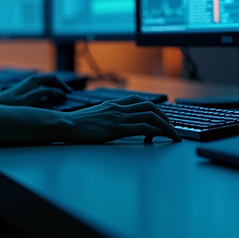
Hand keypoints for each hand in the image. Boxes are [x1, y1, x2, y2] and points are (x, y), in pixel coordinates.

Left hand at [0, 74, 71, 106]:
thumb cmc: (14, 103)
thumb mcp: (32, 98)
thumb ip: (47, 93)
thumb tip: (60, 92)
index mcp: (35, 79)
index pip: (53, 78)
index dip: (63, 85)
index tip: (69, 94)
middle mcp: (32, 80)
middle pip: (51, 80)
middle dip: (60, 87)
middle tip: (68, 96)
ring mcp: (29, 84)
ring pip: (46, 84)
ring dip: (55, 90)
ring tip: (61, 98)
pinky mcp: (27, 90)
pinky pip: (42, 88)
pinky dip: (49, 92)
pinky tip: (50, 101)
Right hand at [66, 96, 181, 142]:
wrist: (66, 125)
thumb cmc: (75, 124)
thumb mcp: (93, 116)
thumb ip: (104, 116)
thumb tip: (110, 122)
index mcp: (113, 105)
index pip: (139, 100)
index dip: (153, 107)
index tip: (161, 116)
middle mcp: (118, 108)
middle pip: (150, 106)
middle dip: (165, 117)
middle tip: (171, 128)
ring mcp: (119, 117)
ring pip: (150, 116)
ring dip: (166, 125)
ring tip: (173, 135)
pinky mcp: (117, 128)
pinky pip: (142, 127)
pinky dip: (155, 131)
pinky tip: (159, 137)